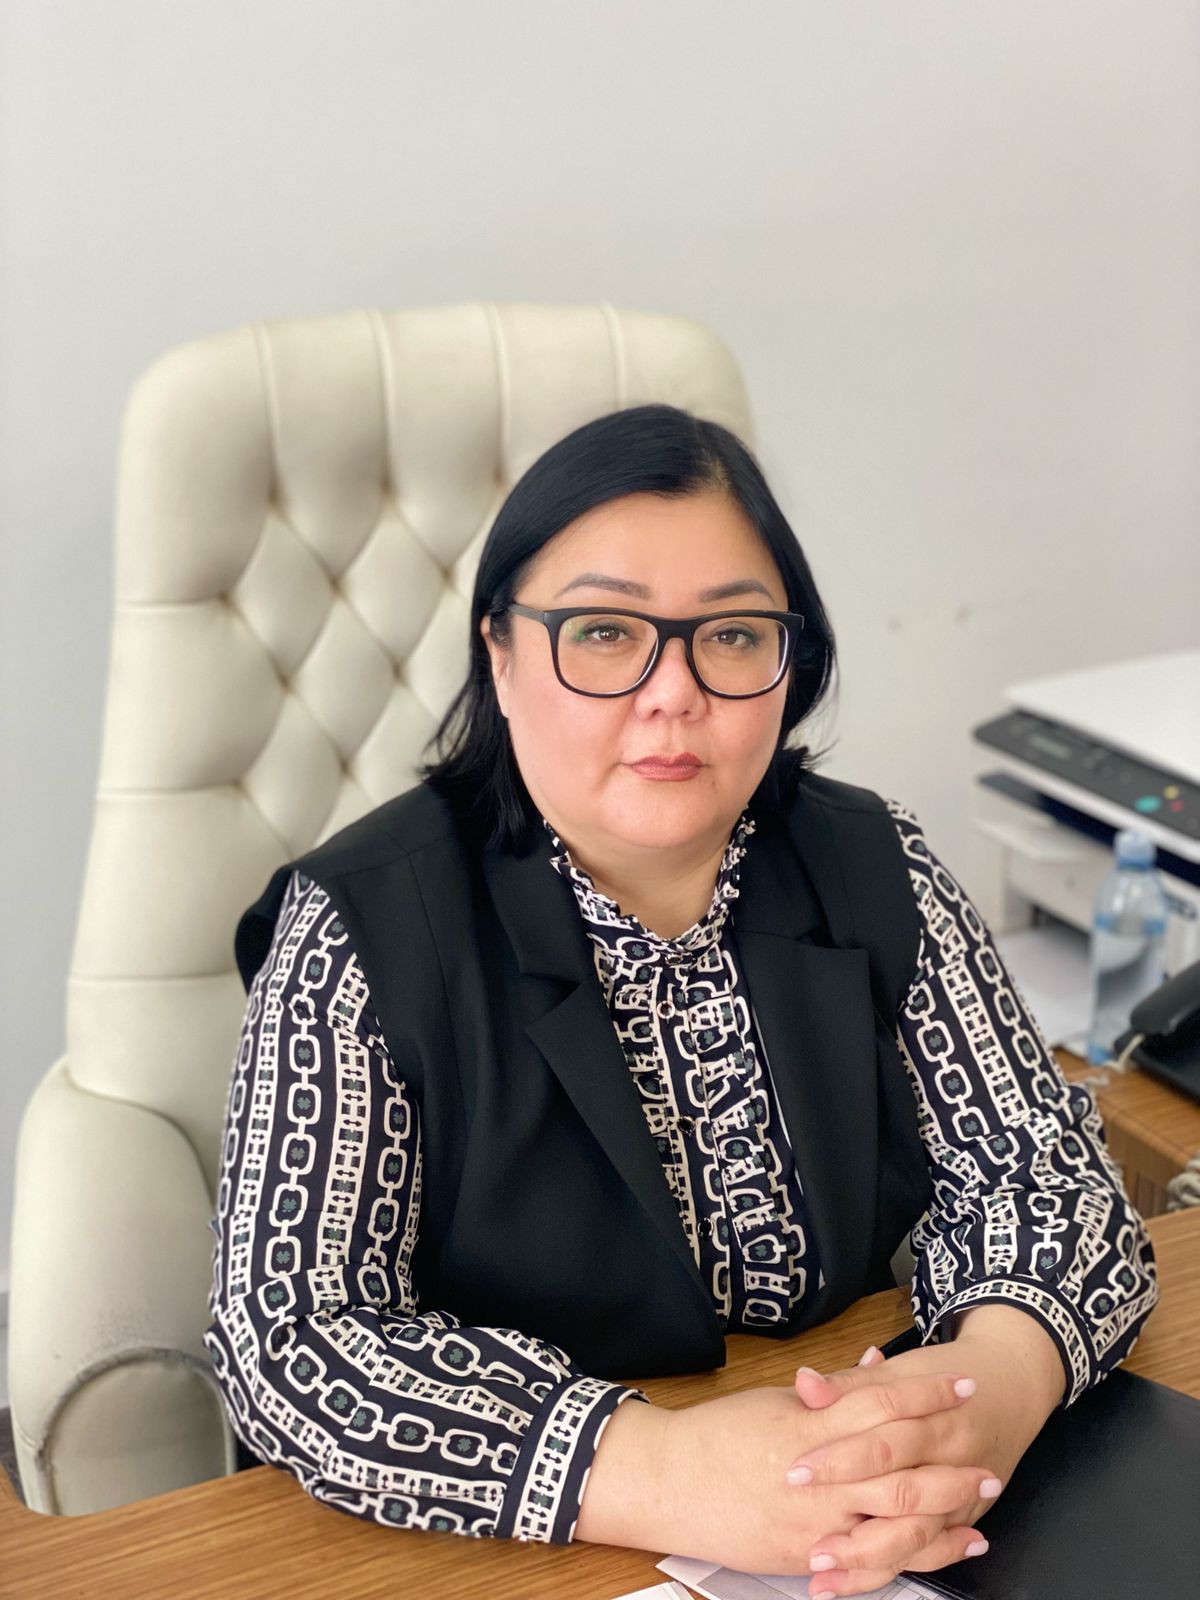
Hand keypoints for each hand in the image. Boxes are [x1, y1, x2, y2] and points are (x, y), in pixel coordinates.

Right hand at [656, 1370, 994, 1579]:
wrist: (667, 1482)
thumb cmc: (716, 1436)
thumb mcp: (773, 1402)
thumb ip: (828, 1395)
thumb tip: (873, 1371)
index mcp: (809, 1426)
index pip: (881, 1404)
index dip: (925, 1394)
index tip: (959, 1384)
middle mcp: (818, 1476)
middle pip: (899, 1467)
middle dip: (948, 1462)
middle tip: (989, 1455)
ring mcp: (814, 1522)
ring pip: (894, 1520)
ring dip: (943, 1513)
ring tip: (979, 1504)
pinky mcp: (806, 1558)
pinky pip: (871, 1559)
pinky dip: (912, 1553)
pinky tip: (942, 1546)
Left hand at [786, 1310, 1064, 1594]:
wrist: (1011, 1386)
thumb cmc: (942, 1374)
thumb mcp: (900, 1369)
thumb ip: (851, 1383)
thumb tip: (804, 1384)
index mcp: (933, 1418)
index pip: (884, 1442)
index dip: (840, 1457)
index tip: (796, 1470)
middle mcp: (952, 1461)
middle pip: (902, 1495)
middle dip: (853, 1518)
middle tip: (806, 1536)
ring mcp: (960, 1497)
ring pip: (916, 1536)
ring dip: (868, 1558)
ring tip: (821, 1570)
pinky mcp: (962, 1520)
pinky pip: (927, 1555)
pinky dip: (891, 1570)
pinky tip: (850, 1583)